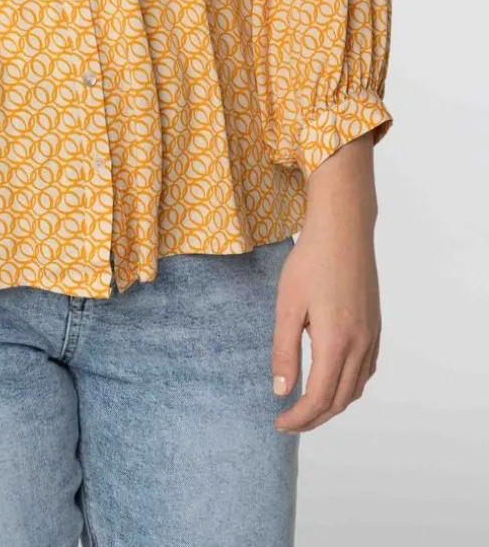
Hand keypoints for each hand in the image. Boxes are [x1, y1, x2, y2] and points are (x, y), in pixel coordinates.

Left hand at [270, 144, 381, 432]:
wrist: (343, 231)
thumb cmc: (310, 263)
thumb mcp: (288, 306)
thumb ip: (284, 351)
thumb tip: (280, 392)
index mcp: (336, 343)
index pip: (319, 398)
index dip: (299, 418)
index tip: (280, 424)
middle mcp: (360, 346)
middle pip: (339, 400)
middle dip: (314, 417)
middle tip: (289, 421)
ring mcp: (371, 337)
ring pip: (355, 388)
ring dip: (332, 404)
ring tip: (306, 404)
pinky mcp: (375, 327)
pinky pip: (365, 370)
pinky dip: (348, 385)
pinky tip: (331, 378)